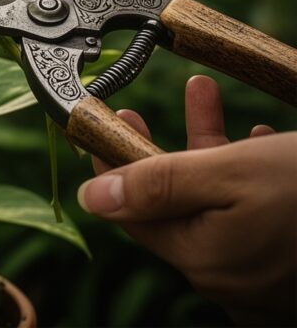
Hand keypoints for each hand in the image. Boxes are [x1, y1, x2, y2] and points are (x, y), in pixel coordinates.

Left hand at [77, 75, 296, 324]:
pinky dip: (244, 172)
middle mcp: (227, 276)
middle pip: (171, 203)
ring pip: (212, 199)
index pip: (132, 211)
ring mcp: (259, 274)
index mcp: (204, 259)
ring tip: (201, 94)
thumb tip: (92, 198)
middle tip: (133, 108)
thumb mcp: (230, 173)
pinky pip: (248, 212)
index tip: (98, 125)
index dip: (110, 164)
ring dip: (205, 145)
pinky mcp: (286, 261)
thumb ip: (157, 185)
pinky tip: (259, 135)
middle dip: (156, 147)